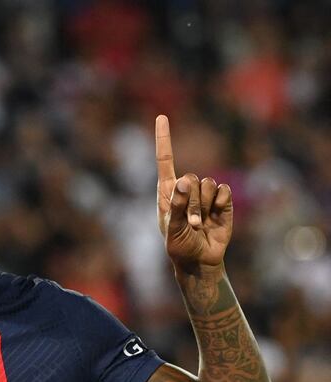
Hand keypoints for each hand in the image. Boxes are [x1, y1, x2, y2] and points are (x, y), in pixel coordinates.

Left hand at [156, 115, 232, 269]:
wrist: (199, 260)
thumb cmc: (179, 245)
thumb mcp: (171, 228)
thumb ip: (176, 205)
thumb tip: (184, 181)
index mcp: (167, 190)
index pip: (165, 159)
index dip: (164, 139)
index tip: (162, 117)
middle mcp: (186, 188)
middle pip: (192, 178)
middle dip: (192, 202)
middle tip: (190, 222)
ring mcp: (205, 194)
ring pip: (209, 184)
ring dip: (204, 206)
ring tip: (200, 224)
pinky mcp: (223, 200)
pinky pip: (224, 191)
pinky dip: (220, 204)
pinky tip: (215, 218)